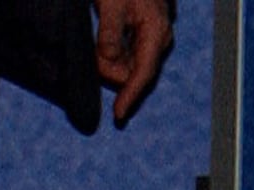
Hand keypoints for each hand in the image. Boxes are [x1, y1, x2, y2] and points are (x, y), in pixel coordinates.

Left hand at [94, 0, 176, 125]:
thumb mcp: (111, 4)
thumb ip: (110, 33)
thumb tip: (108, 60)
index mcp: (155, 30)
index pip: (144, 73)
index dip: (131, 95)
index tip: (119, 114)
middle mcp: (158, 37)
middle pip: (133, 72)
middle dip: (110, 70)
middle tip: (95, 52)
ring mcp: (152, 37)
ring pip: (128, 65)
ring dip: (108, 61)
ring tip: (99, 41)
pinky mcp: (144, 35)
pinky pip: (127, 55)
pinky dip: (111, 54)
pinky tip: (103, 44)